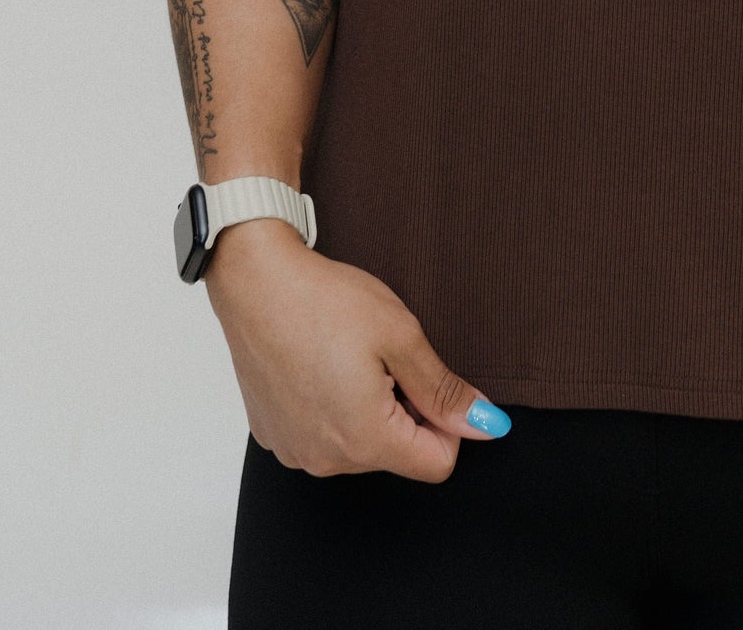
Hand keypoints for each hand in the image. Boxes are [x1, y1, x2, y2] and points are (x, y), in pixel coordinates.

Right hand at [204, 218, 510, 480]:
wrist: (255, 280)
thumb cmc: (325, 301)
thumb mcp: (400, 335)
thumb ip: (444, 390)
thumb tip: (487, 426)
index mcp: (365, 441)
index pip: (438, 463)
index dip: (447, 420)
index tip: (426, 378)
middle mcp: (326, 460)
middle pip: (397, 453)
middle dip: (404, 410)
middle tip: (382, 356)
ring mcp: (294, 450)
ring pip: (359, 445)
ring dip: (368, 408)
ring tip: (346, 355)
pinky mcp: (272, 434)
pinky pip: (321, 435)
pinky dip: (331, 406)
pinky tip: (318, 363)